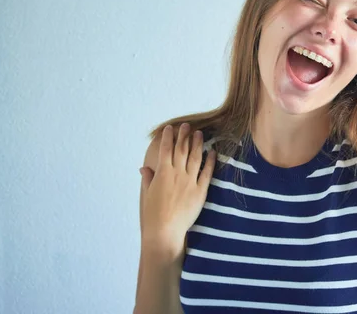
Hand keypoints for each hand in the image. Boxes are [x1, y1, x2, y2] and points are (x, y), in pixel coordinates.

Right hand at [139, 123, 216, 262]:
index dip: (168, 137)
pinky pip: (207, 172)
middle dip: (184, 136)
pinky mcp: (200, 191)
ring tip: (200, 134)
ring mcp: (189, 181)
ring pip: (195, 157)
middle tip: (186, 125)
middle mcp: (177, 174)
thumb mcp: (147, 194)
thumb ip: (148, 179)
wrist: (165, 231)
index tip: (170, 128)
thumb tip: (144, 168)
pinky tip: (213, 152)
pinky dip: (210, 161)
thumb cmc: (153, 215)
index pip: (165, 150)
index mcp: (162, 173)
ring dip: (197, 144)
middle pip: (181, 150)